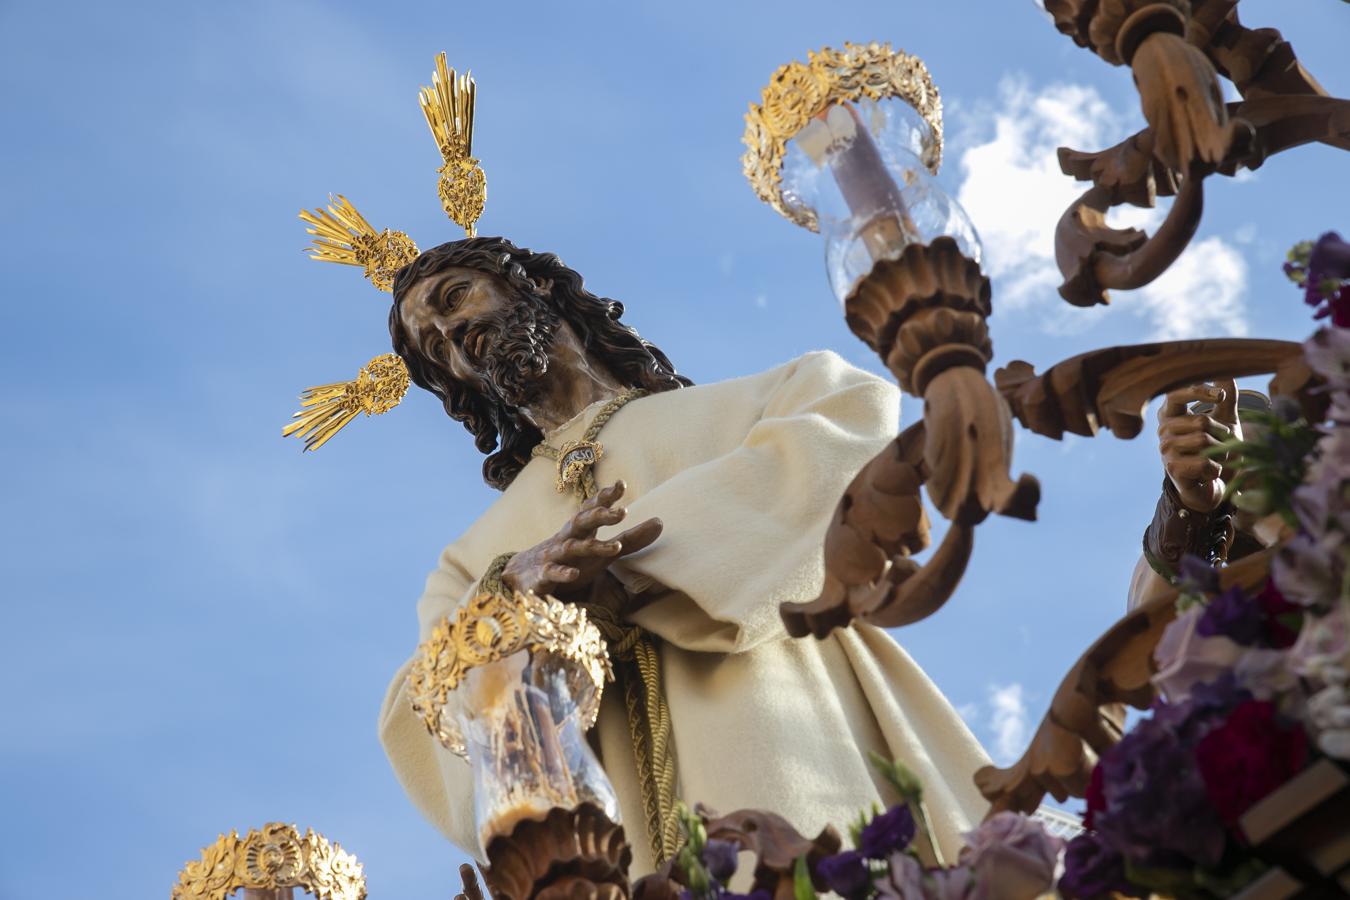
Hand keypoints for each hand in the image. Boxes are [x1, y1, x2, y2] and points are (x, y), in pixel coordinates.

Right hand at [501, 480, 662, 597]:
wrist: (525, 575)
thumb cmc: (572, 560)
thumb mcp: (603, 551)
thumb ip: (631, 539)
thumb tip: (660, 522)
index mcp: (582, 530)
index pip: (593, 508)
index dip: (606, 496)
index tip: (621, 484)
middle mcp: (568, 538)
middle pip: (583, 521)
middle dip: (600, 515)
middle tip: (622, 513)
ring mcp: (554, 556)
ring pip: (572, 548)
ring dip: (592, 547)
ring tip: (616, 549)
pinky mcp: (544, 576)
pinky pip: (553, 573)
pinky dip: (563, 573)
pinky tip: (575, 574)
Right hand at [1158, 379, 1240, 512]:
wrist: (1210, 485)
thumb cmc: (1215, 449)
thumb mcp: (1225, 420)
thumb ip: (1226, 397)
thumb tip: (1226, 370)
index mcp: (1171, 413)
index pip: (1176, 393)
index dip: (1198, 391)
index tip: (1220, 396)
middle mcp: (1163, 429)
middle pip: (1201, 421)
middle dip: (1222, 434)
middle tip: (1222, 445)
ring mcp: (1165, 449)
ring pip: (1204, 442)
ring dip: (1221, 453)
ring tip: (1216, 459)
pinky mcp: (1172, 468)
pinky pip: (1205, 463)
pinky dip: (1216, 470)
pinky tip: (1208, 474)